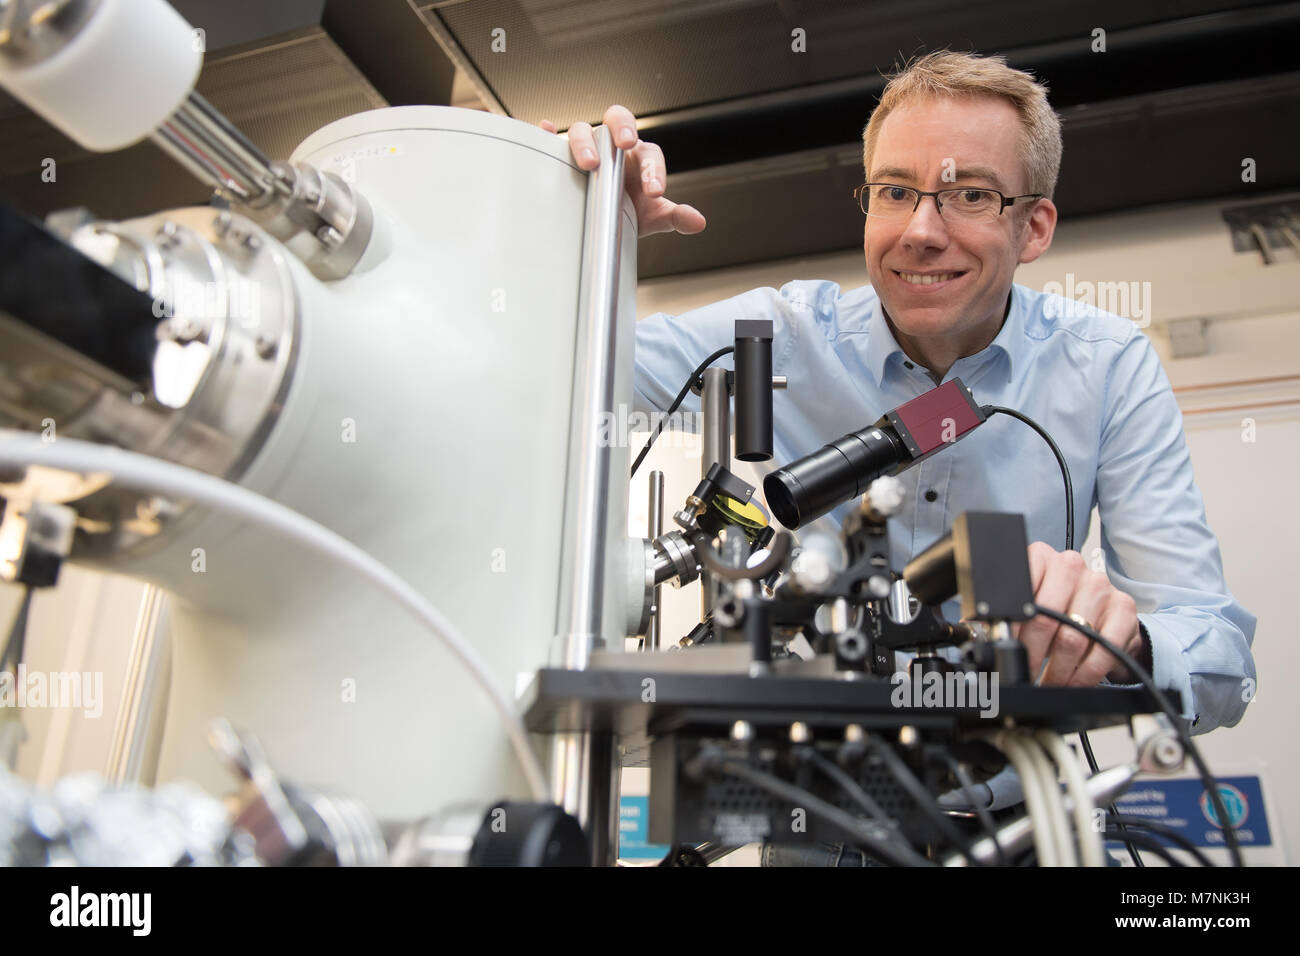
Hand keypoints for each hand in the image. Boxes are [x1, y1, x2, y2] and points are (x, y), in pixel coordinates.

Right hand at [539, 105, 705, 237]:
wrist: (597, 219)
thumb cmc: (627, 210)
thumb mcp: (651, 216)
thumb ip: (674, 217)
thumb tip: (698, 222)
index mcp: (638, 155)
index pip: (649, 153)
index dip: (654, 171)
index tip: (654, 191)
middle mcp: (612, 144)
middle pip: (618, 118)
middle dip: (623, 128)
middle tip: (627, 144)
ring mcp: (585, 146)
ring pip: (583, 129)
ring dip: (586, 142)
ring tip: (589, 163)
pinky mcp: (560, 154)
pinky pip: (551, 137)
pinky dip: (547, 133)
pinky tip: (545, 132)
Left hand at [1016, 542, 1147, 685]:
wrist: (1099, 611)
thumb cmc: (1056, 607)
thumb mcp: (1026, 603)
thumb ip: (1003, 613)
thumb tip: (978, 635)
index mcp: (1040, 557)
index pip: (1019, 593)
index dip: (1011, 629)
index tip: (1007, 649)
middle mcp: (1071, 566)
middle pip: (1045, 619)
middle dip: (1031, 655)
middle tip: (1025, 672)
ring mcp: (1099, 586)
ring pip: (1073, 638)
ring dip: (1058, 670)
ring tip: (1047, 681)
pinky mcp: (1124, 608)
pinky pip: (1104, 649)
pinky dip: (1085, 674)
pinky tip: (1074, 681)